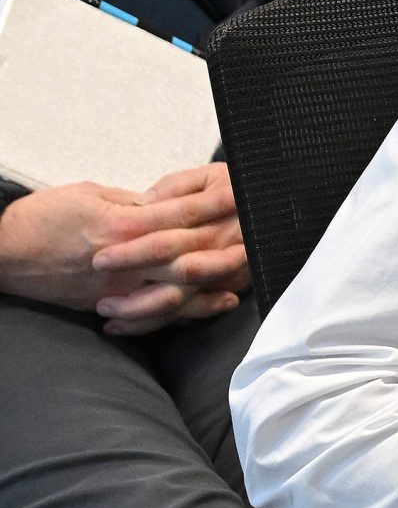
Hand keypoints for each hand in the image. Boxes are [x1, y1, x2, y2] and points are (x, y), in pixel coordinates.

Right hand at [0, 164, 244, 328]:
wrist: (1, 251)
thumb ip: (135, 203)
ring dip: (220, 281)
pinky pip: (158, 312)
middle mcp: (127, 259)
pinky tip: (217, 303)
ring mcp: (120, 286)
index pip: (184, 215)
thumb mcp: (91, 195)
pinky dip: (190, 310)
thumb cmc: (43, 217)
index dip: (219, 206)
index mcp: (124, 224)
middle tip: (263, 239)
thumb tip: (167, 204)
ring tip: (250, 273)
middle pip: (191, 256)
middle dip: (230, 247)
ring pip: (181, 288)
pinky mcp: (110, 303)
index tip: (247, 197)